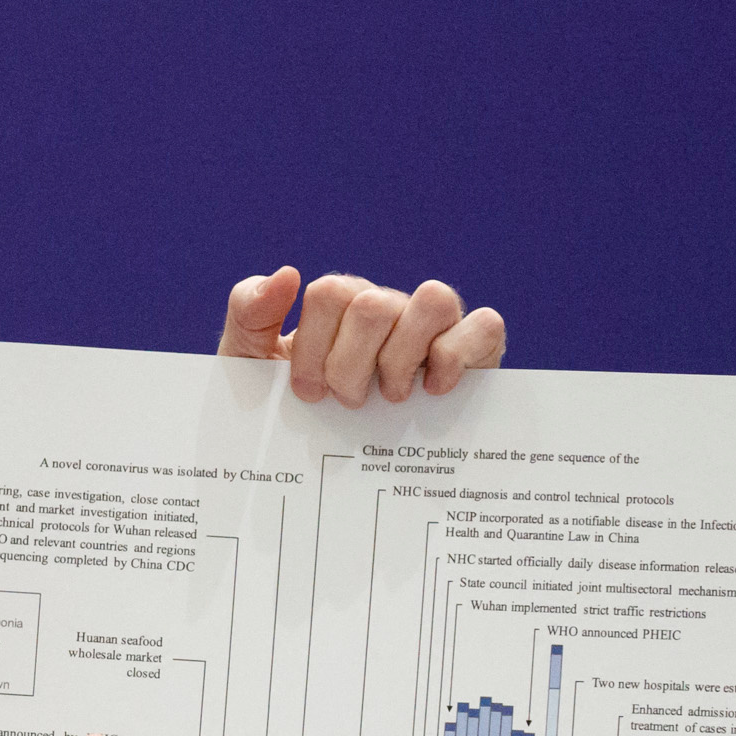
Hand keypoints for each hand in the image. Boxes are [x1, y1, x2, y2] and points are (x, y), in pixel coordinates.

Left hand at [219, 266, 505, 405]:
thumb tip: (287, 273)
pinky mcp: (477, 349)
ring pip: (434, 299)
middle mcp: (390, 306)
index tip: (310, 393)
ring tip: (391, 397)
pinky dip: (458, 356)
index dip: (315, 348)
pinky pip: (484, 325)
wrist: (339, 462)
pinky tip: (433, 390)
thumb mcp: (253, 363)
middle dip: (351, 366)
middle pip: (374, 305)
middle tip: (348, 402)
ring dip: (403, 359)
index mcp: (341, 303)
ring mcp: (434, 325)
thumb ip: (250, 314)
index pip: (330, 293)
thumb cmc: (297, 407)